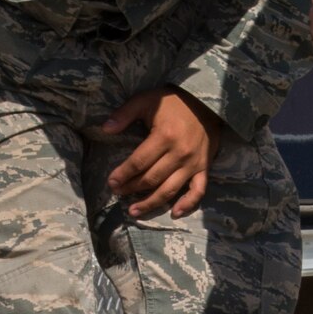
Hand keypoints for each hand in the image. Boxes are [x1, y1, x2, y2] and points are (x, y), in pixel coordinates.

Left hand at [102, 88, 222, 218]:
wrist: (207, 103)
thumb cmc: (173, 102)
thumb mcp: (147, 100)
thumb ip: (125, 114)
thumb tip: (105, 129)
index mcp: (164, 136)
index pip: (139, 162)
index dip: (123, 174)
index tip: (111, 182)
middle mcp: (179, 154)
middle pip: (151, 178)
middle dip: (132, 188)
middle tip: (118, 193)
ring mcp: (193, 163)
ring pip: (170, 190)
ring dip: (151, 203)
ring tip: (134, 211)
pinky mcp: (204, 168)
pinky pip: (198, 191)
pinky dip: (188, 204)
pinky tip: (174, 213)